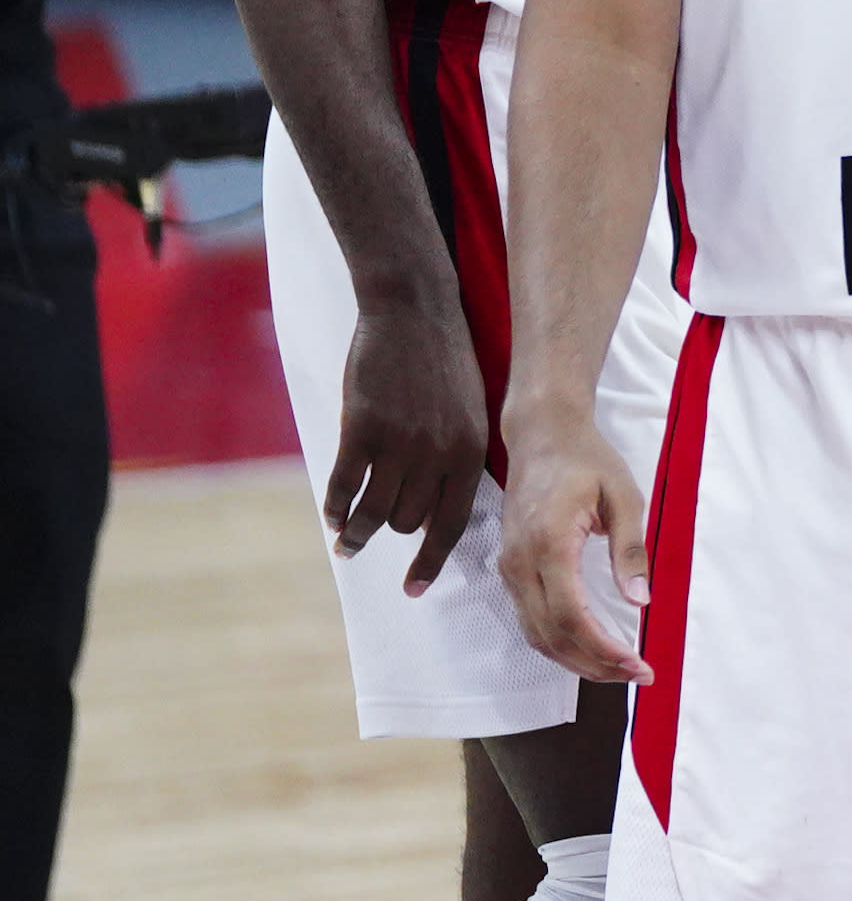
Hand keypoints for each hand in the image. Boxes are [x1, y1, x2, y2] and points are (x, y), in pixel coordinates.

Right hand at [324, 281, 494, 593]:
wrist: (415, 311)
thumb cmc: (444, 361)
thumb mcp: (471, 411)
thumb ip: (456, 457)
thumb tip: (435, 508)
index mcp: (471, 453)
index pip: (452, 525)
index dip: (431, 562)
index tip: (414, 589)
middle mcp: (439, 455)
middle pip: (408, 522)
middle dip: (390, 531)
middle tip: (372, 536)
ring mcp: (399, 443)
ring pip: (375, 510)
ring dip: (356, 530)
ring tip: (345, 541)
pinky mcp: (362, 428)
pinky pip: (343, 485)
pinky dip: (334, 506)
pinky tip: (331, 514)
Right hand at [494, 399, 653, 683]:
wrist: (541, 435)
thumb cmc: (587, 460)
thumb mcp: (624, 496)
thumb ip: (630, 549)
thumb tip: (641, 601)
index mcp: (549, 544)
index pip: (573, 617)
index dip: (604, 649)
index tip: (639, 665)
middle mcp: (520, 563)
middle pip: (552, 635)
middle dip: (595, 664)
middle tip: (637, 675)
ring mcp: (510, 568)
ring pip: (536, 635)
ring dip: (576, 660)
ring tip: (618, 670)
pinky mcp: (510, 569)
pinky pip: (530, 619)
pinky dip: (558, 643)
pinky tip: (589, 650)